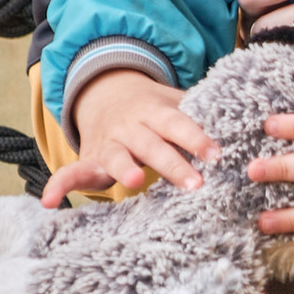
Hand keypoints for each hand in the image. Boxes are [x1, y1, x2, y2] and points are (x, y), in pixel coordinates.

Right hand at [41, 69, 215, 205]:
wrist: (107, 92)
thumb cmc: (153, 108)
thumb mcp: (174, 103)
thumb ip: (199, 114)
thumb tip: (244, 124)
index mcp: (155, 112)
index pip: (179, 125)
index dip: (197, 138)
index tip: (218, 155)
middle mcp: (130, 127)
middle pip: (153, 146)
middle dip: (173, 164)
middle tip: (195, 184)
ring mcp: (109, 144)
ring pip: (118, 158)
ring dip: (125, 170)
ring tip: (135, 182)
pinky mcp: (90, 160)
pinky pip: (73, 173)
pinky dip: (60, 186)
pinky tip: (50, 202)